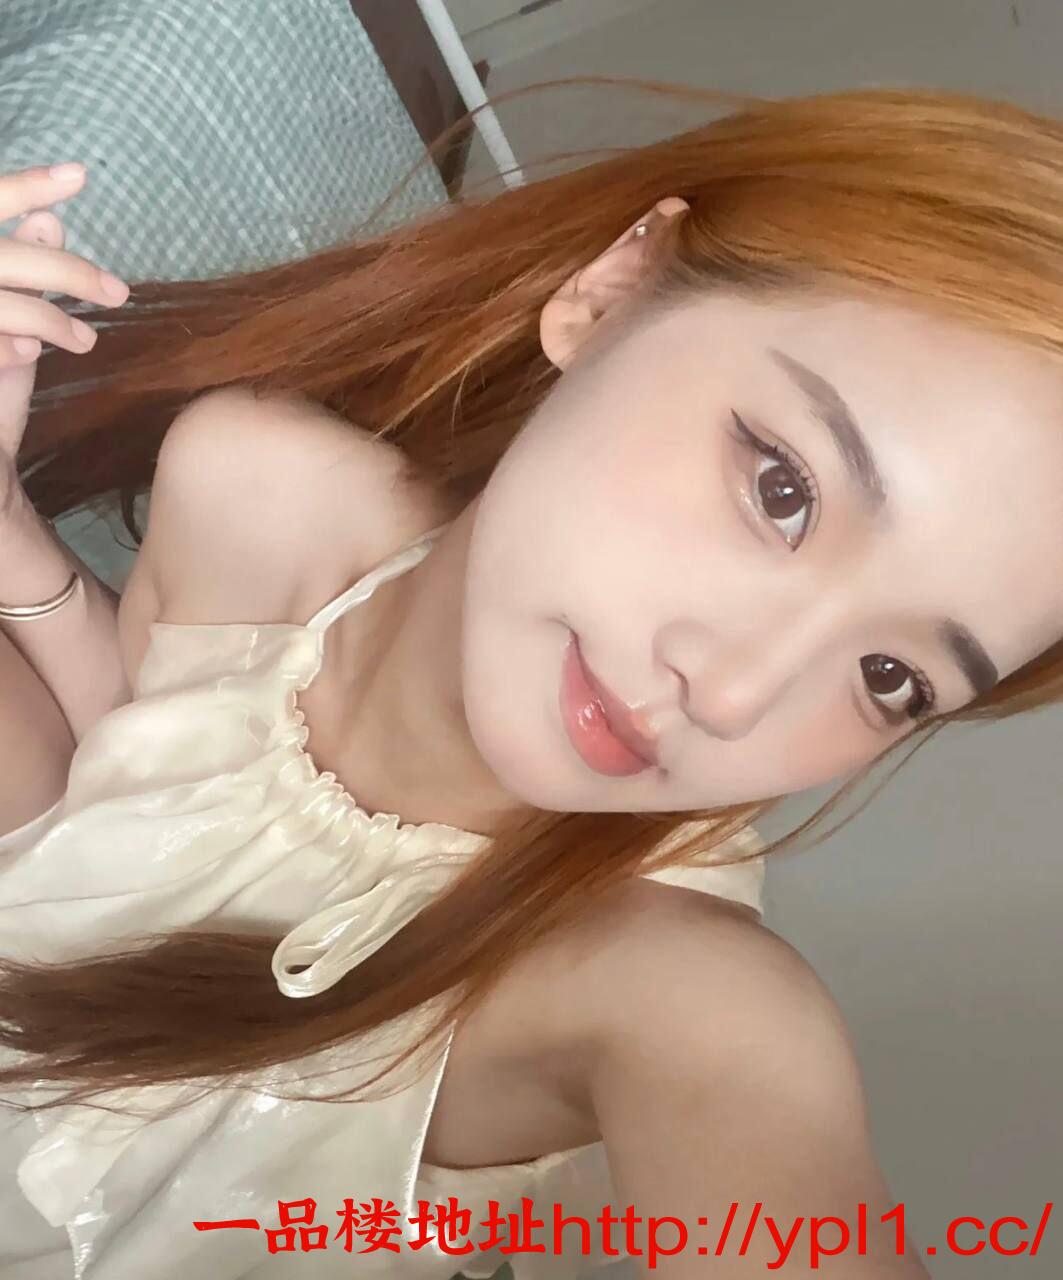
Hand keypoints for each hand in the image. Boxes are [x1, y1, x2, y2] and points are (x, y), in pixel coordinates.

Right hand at [0, 162, 129, 509]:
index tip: (80, 175)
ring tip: (82, 341)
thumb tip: (49, 220)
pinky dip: (10, 342)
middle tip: (118, 293)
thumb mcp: (7, 324)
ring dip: (47, 315)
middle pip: (4, 260)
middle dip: (65, 272)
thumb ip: (21, 271)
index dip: (26, 186)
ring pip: (2, 299)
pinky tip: (30, 355)